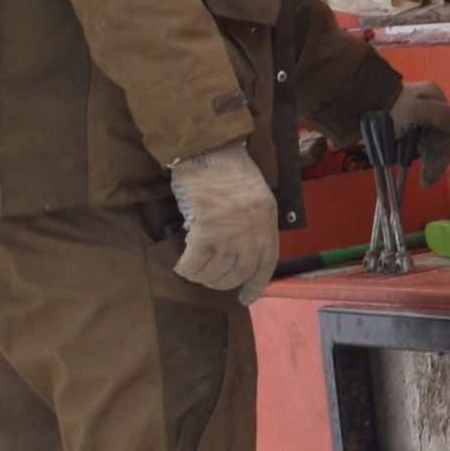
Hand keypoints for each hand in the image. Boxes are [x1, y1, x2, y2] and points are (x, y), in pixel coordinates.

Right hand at [168, 144, 279, 303]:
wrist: (211, 150)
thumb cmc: (231, 171)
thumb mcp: (256, 199)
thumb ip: (252, 227)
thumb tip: (238, 256)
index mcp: (267, 224)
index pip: (265, 265)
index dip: (255, 285)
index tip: (246, 299)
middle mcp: (252, 232)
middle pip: (237, 273)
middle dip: (222, 282)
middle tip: (210, 281)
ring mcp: (230, 233)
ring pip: (215, 271)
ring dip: (202, 277)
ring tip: (195, 271)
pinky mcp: (206, 230)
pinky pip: (195, 262)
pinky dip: (187, 268)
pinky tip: (182, 265)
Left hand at [390, 78, 449, 184]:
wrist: (351, 102)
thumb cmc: (387, 108)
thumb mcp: (417, 110)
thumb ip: (442, 116)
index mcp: (435, 99)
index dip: (443, 157)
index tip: (430, 177)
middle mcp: (427, 106)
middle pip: (437, 139)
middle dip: (430, 160)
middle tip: (423, 181)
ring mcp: (412, 115)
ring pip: (423, 142)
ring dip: (416, 156)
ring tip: (402, 162)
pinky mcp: (399, 123)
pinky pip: (409, 142)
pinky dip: (404, 151)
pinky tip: (396, 154)